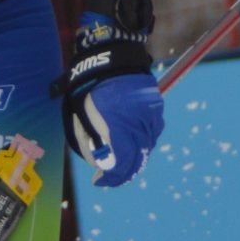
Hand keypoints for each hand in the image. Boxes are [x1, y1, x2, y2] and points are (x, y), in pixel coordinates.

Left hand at [56, 0, 162, 188]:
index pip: (121, 162)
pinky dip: (142, 141)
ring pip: (146, 146)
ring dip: (134, 158)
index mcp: (118, 125)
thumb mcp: (83, 116)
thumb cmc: (89, 87)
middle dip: (123, 171)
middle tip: (111, 177)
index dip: (111, 177)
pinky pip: (151, 132)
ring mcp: (150, 115)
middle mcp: (138, 123)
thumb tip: (101, 165)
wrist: (110, 59)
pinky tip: (132, 146)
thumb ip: (93, 141)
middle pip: (137, 158)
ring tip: (120, 165)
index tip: (99, 181)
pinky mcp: (156, 108)